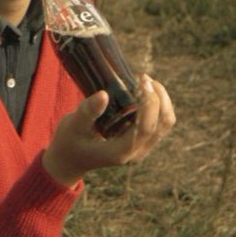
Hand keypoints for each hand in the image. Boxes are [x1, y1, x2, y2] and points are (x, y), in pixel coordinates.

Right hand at [42, 75, 175, 187]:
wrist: (70, 159)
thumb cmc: (70, 141)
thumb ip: (88, 111)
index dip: (150, 103)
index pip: (147, 127)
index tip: (142, 81)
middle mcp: (136, 152)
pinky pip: (159, 122)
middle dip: (159, 97)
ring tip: (146, 82)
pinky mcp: (141, 141)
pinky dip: (157, 105)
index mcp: (121, 151)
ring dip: (161, 100)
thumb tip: (104, 94)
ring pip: (166, 122)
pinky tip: (142, 92)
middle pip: (164, 123)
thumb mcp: (74, 125)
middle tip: (144, 77)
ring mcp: (141, 148)